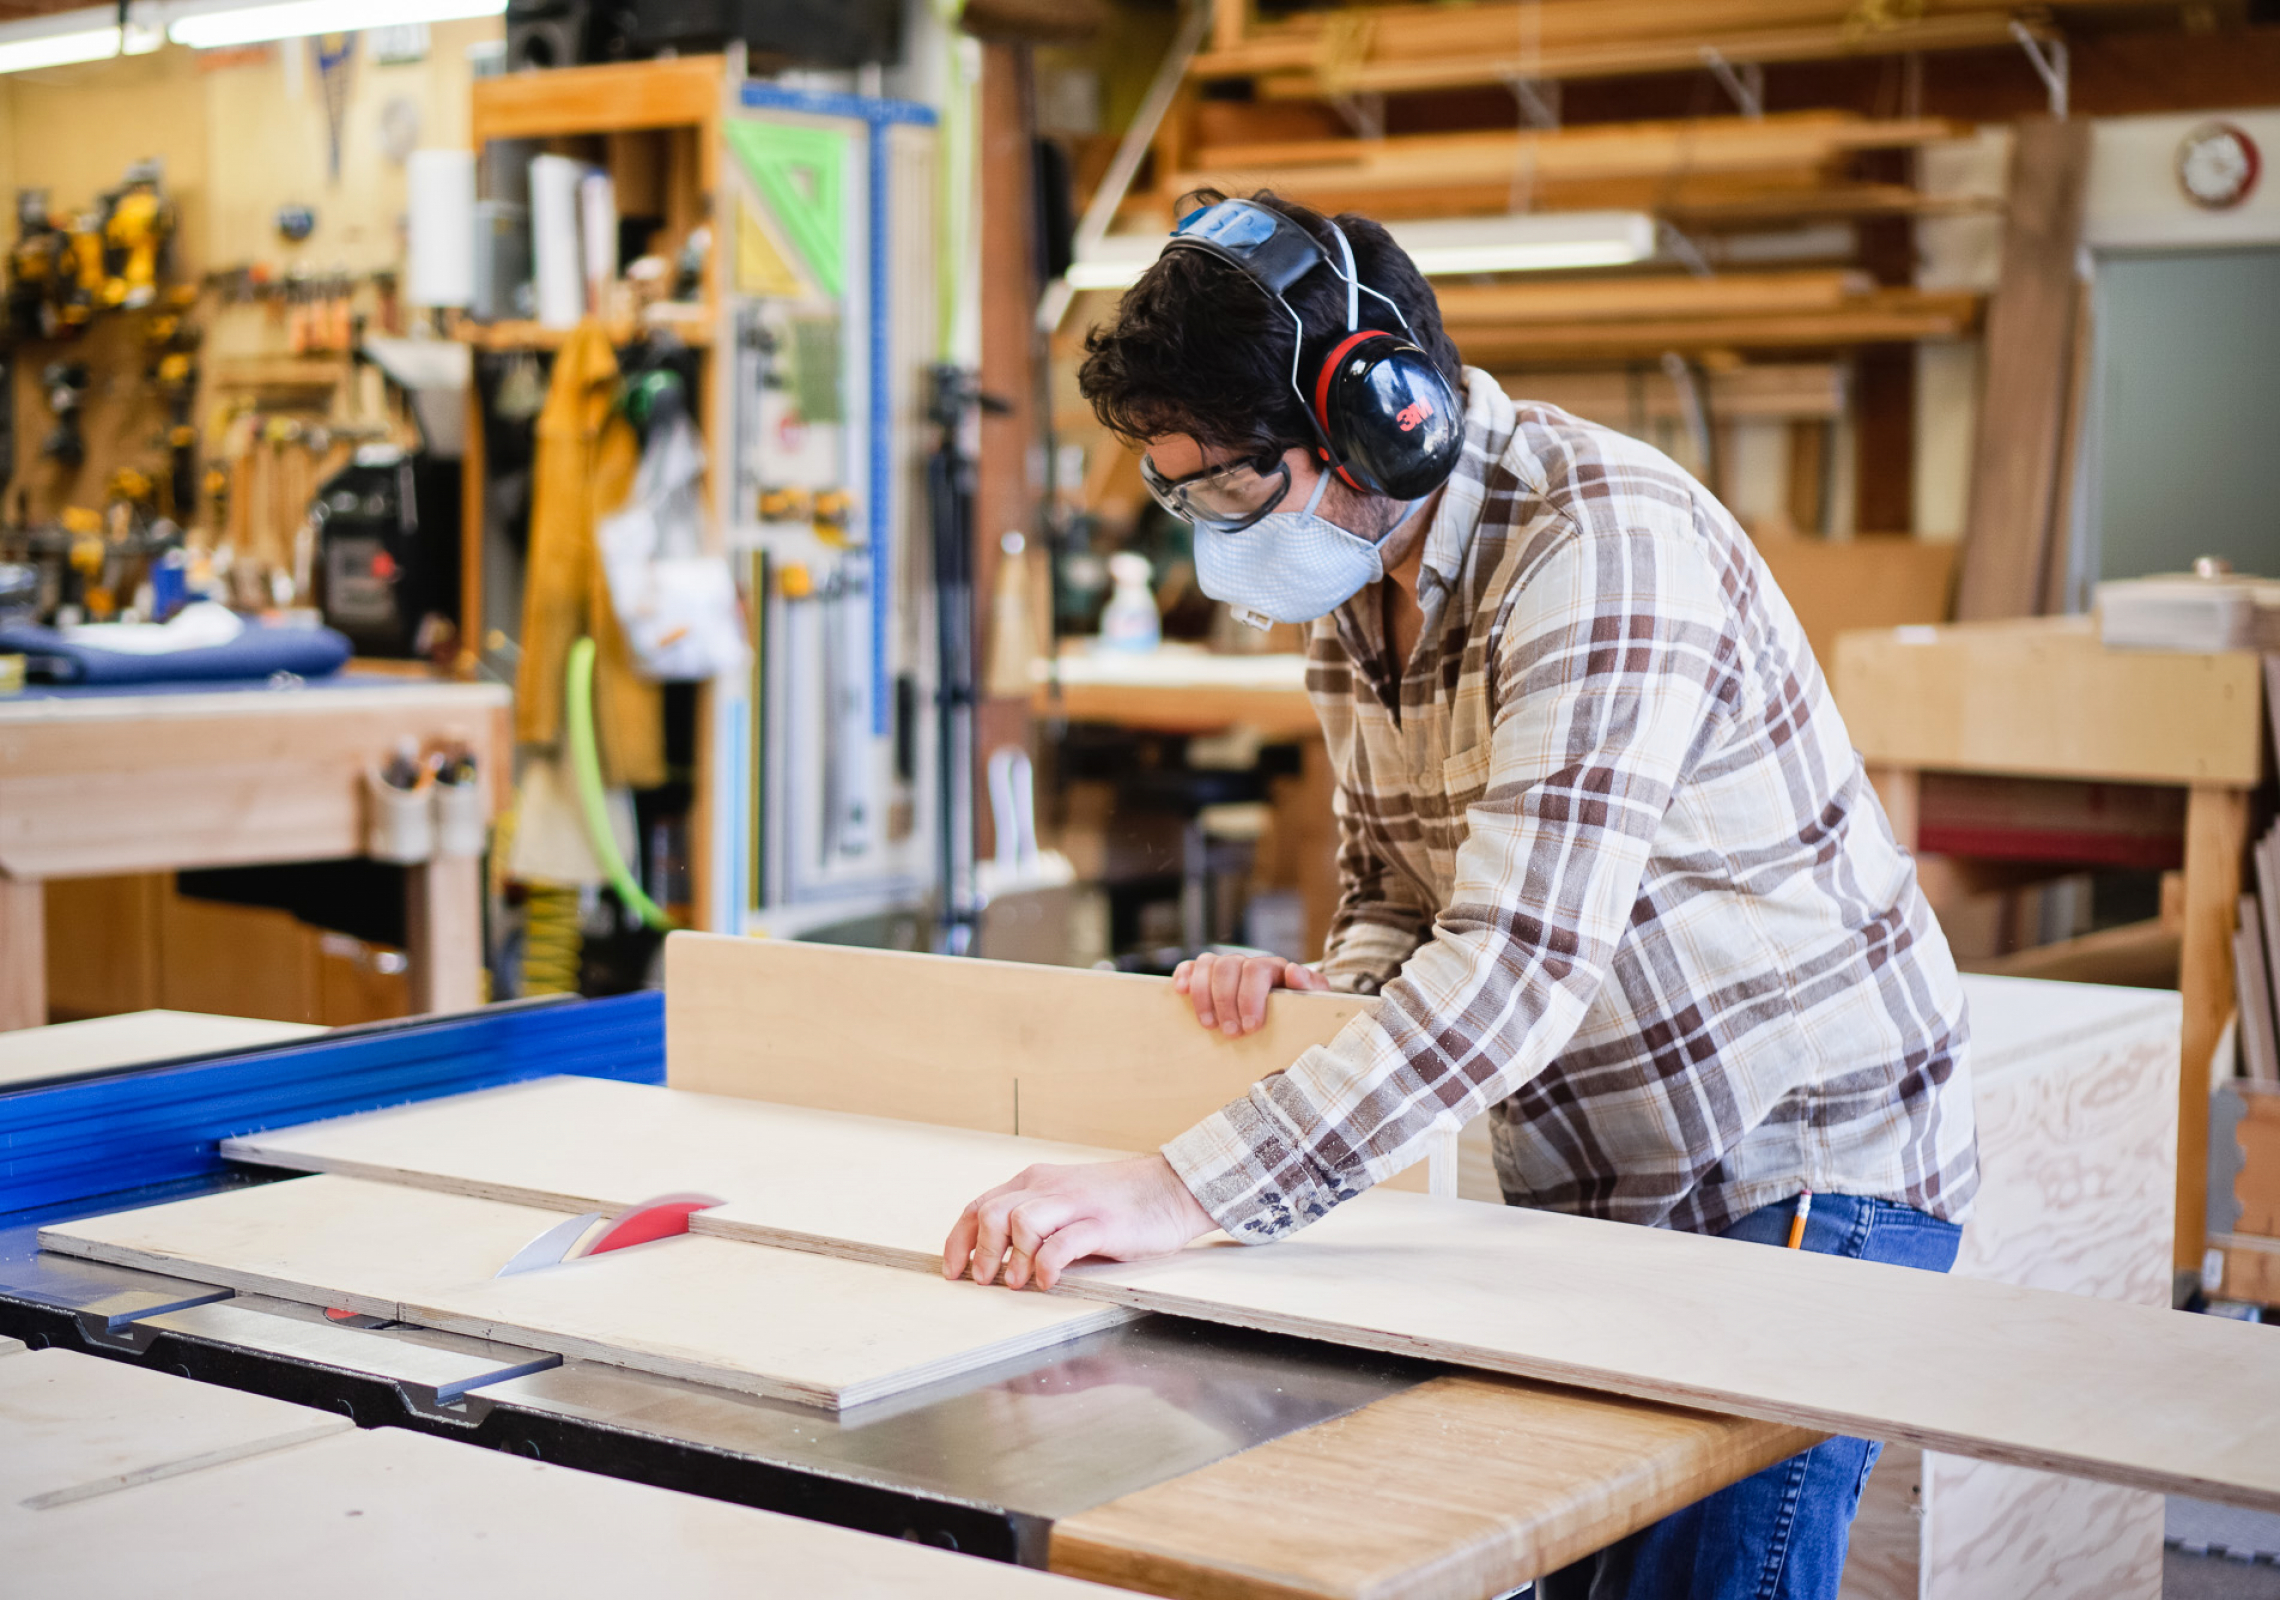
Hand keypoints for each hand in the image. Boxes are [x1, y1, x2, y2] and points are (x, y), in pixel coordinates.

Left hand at [942, 1155, 1215, 1291]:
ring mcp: (1076, 1204)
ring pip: (1021, 1223)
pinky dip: (1047, 1267)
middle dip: (980, 1253)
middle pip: (992, 1214)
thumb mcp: (1065, 1201)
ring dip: (1011, 1259)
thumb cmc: (1118, 1201)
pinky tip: (1049, 1282)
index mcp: (1035, 1182)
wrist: (1172, 1187)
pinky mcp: (1102, 1224)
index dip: (958, 1241)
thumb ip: (1034, 1218)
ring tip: (1017, 1282)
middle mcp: (1049, 1188)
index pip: (979, 1206)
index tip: (953, 1272)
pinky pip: (1062, 1245)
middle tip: (984, 1282)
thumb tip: (995, 1254)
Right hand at [1173, 950, 1328, 1036]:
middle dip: (1226, 1002)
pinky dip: (1184, 975)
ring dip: (1204, 995)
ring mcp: (1226, 968)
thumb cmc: (1301, 1012)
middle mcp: (1248, 963)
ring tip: (1209, 1025)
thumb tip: (1294, 973)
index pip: (1256, 970)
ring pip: (1207, 964)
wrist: (1292, 1015)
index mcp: (1274, 968)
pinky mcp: (1208, 976)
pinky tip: (1181, 992)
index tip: (1251, 1027)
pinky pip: (1191, 966)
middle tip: (1231, 1033)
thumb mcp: (1313, 1002)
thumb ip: (1311, 988)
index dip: (1250, 996)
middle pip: (1228, 967)